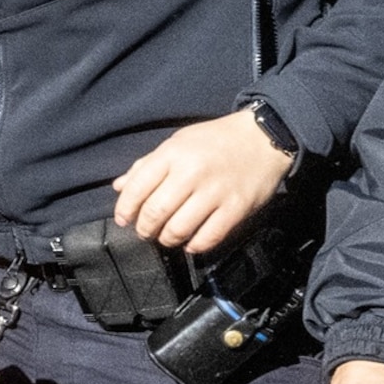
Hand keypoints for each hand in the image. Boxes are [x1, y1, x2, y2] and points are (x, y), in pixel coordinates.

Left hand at [112, 108, 293, 253]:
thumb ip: (146, 165)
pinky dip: (195, 246)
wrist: (263, 137)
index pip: (136, 188)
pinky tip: (191, 242)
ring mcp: (215, 192)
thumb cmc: (215, 141)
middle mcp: (192, 173)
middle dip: (144, 229)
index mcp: (172, 154)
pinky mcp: (236, 208)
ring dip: (167, 239)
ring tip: (167, 237)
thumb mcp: (177, 143)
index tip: (124, 220)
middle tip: (145, 232)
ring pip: (178, 229)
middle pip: (155, 213)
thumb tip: (119, 187)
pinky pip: (208, 237)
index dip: (125, 209)